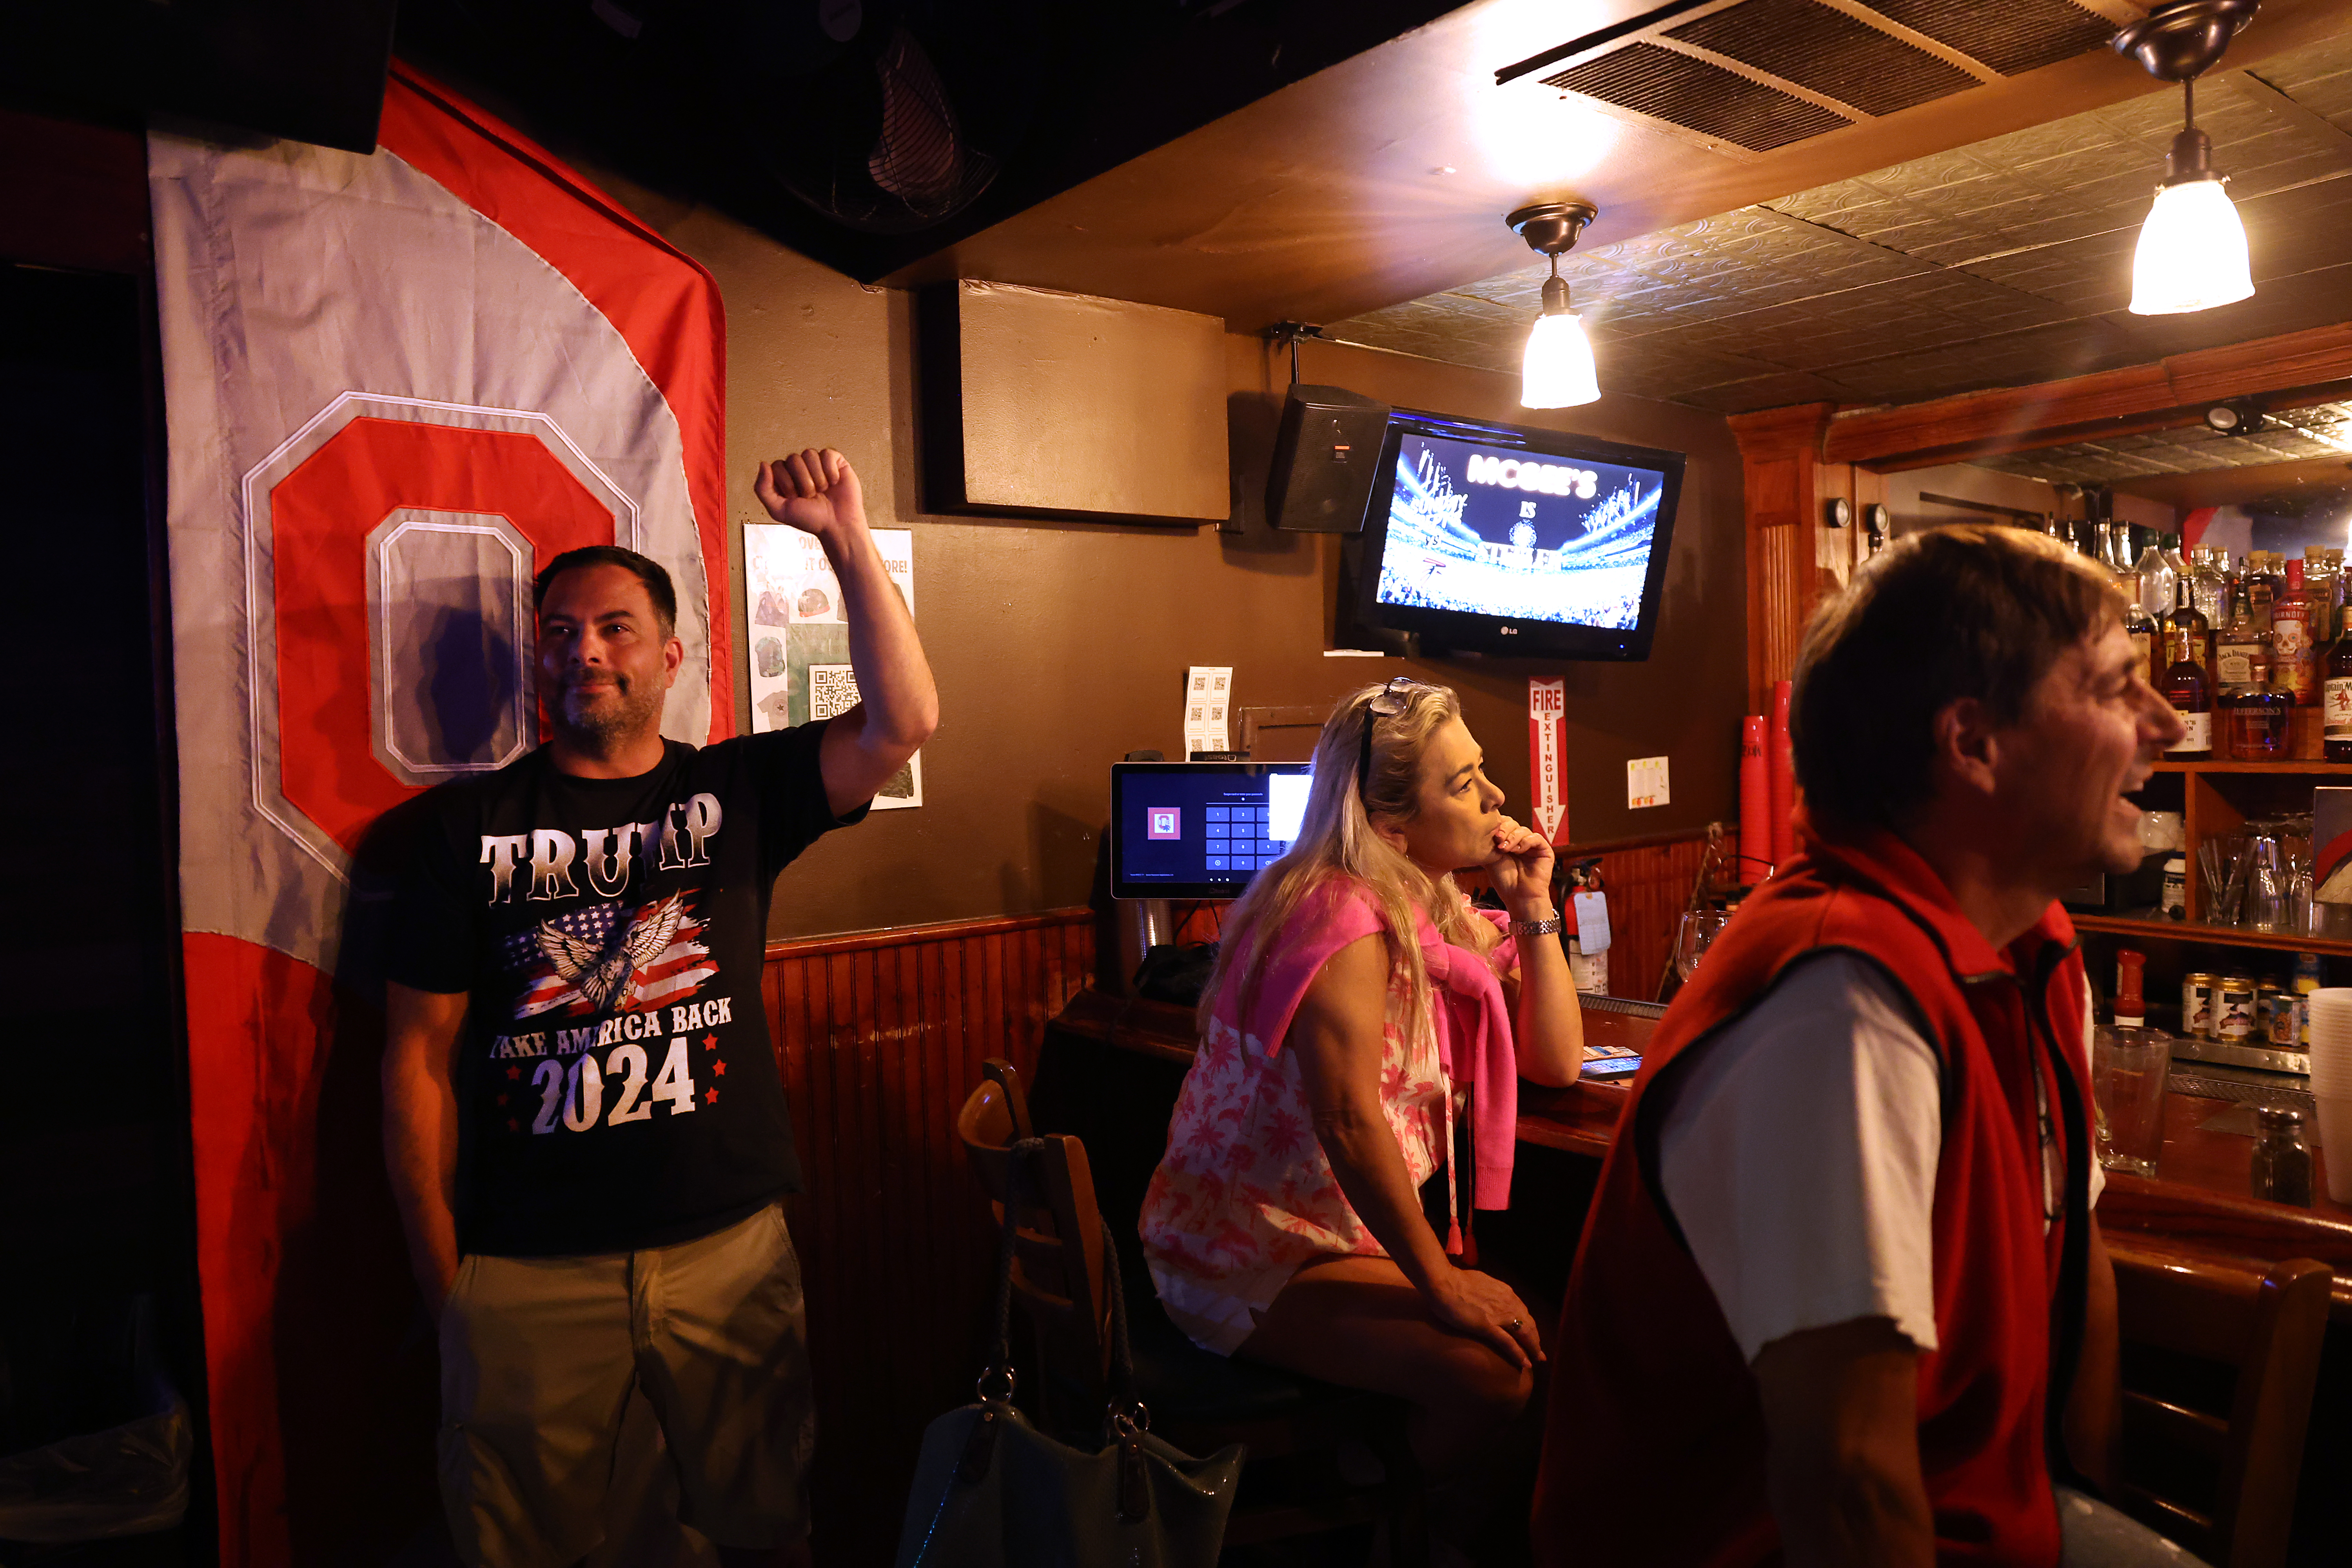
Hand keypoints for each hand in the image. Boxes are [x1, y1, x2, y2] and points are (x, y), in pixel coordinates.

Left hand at [754, 448, 864, 541]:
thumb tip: (763, 464)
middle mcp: (801, 468)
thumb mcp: (779, 510)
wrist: (838, 526)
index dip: (786, 483)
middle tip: (811, 496)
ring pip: (809, 454)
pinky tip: (834, 482)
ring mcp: (818, 464)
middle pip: (793, 459)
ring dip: (817, 477)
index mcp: (786, 477)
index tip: (795, 498)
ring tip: (823, 490)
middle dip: (802, 482)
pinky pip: (827, 453)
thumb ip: (762, 489)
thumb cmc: (811, 519)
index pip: (777, 465)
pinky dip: (830, 470)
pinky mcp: (835, 462)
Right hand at [1425, 1265, 1544, 1369]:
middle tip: (1540, 1353)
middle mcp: (1508, 1302)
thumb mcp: (1481, 1284)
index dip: (1530, 1325)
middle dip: (1536, 1339)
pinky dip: (1519, 1354)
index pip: (1523, 1311)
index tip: (1533, 1335)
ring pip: (1523, 1333)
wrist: (1443, 1282)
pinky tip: (1525, 1364)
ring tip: (1536, 1359)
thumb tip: (1490, 1298)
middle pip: (1528, 1323)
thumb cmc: (1455, 1281)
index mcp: (1505, 1292)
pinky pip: (1508, 1342)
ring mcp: (1499, 1315)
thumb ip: (1490, 1293)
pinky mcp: (1488, 1326)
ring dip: (1532, 1347)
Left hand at [1485, 815, 1555, 915]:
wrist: (1518, 896)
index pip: (1503, 824)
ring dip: (1512, 837)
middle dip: (1504, 829)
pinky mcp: (1544, 850)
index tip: (1488, 834)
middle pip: (1513, 823)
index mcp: (1507, 841)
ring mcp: (1532, 845)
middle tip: (1497, 839)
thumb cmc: (1504, 880)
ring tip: (1504, 849)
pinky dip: (1525, 842)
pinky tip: (1517, 850)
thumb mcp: (1491, 858)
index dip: (1496, 825)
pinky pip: (1535, 837)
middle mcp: (1520, 841)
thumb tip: (1483, 827)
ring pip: (1523, 829)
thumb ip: (1489, 843)